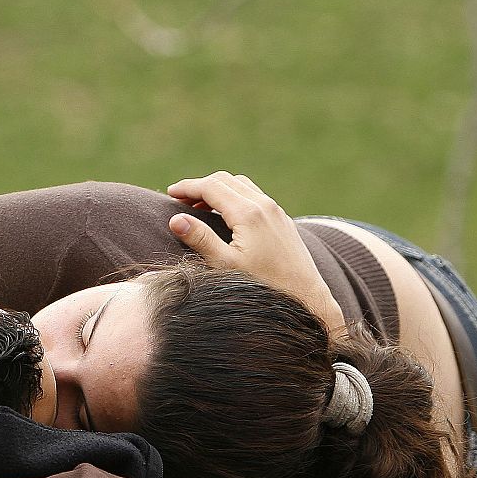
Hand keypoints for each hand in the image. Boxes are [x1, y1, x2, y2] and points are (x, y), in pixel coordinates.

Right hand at [166, 171, 326, 304]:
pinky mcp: (283, 220)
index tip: (169, 194)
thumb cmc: (264, 287)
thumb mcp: (226, 265)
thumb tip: (176, 219)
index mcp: (248, 213)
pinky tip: (227, 215)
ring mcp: (276, 211)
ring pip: (241, 185)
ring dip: (218, 189)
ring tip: (199, 206)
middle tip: (180, 199)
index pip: (211, 187)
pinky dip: (234, 196)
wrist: (307, 298)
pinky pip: (255, 195)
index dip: (187, 187)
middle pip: (225, 180)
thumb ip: (201, 239)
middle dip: (200, 186)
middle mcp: (264, 205)